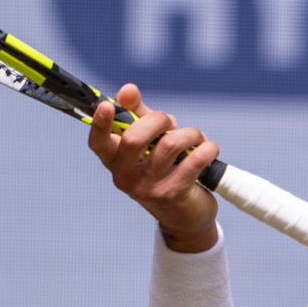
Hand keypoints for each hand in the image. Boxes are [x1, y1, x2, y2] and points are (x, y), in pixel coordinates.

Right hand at [87, 82, 221, 251]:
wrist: (185, 217)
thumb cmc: (165, 170)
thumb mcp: (149, 142)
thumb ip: (138, 114)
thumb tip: (127, 89)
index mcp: (114, 161)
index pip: (98, 142)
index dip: (100, 123)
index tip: (108, 105)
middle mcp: (125, 177)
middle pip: (134, 137)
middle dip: (159, 120)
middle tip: (171, 123)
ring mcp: (148, 188)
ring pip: (169, 144)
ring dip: (189, 134)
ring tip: (195, 138)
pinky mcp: (173, 194)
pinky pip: (194, 160)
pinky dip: (207, 148)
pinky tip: (209, 150)